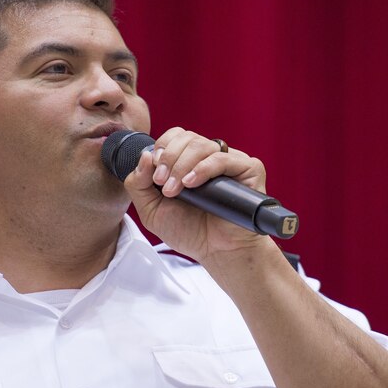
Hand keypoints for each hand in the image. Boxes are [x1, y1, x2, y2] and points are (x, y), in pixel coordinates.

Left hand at [124, 127, 270, 262]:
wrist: (216, 252)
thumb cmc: (189, 231)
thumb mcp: (151, 210)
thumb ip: (139, 183)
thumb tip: (145, 154)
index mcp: (190, 160)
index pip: (177, 135)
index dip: (162, 147)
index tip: (155, 173)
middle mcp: (210, 157)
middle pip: (188, 137)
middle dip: (169, 158)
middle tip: (163, 184)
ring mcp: (230, 162)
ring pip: (202, 145)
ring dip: (181, 165)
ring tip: (174, 190)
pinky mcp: (248, 170)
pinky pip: (223, 159)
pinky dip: (202, 169)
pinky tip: (191, 184)